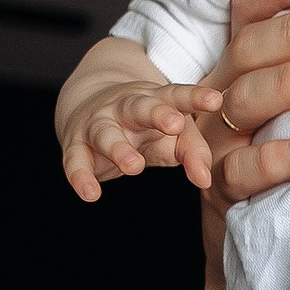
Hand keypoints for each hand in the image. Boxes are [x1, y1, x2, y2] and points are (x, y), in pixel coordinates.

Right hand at [61, 77, 220, 201]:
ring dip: (119, 149)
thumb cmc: (145, 126)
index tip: (214, 100)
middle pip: (140, 107)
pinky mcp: (77, 145)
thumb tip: (205, 180)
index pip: (177, 96)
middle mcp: (125, 107)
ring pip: (106, 133)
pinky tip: (90, 193)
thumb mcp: (174, 134)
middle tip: (174, 124)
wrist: (88, 107)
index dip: (195, 98)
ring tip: (134, 166)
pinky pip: (75, 160)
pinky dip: (80, 176)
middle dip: (157, 114)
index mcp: (155, 100)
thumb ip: (194, 152)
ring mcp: (98, 124)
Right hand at [206, 0, 289, 206]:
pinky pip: (244, 169)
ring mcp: (217, 138)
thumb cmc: (288, 141)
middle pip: (248, 50)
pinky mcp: (223, 185)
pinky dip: (277, 158)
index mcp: (240, 62)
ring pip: (245, 102)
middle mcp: (221, 91)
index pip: (250, 11)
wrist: (257, 220)